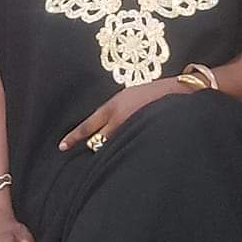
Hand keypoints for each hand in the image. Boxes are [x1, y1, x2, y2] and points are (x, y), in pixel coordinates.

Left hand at [58, 78, 184, 152]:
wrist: (179, 92)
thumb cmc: (153, 94)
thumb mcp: (128, 97)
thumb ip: (114, 112)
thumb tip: (104, 129)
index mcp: (113, 106)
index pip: (88, 125)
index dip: (74, 137)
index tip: (62, 147)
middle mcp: (120, 119)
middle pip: (99, 142)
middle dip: (99, 146)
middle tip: (105, 146)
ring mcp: (132, 128)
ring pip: (115, 147)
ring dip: (117, 148)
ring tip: (129, 142)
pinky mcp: (144, 136)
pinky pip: (130, 148)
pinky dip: (130, 149)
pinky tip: (139, 146)